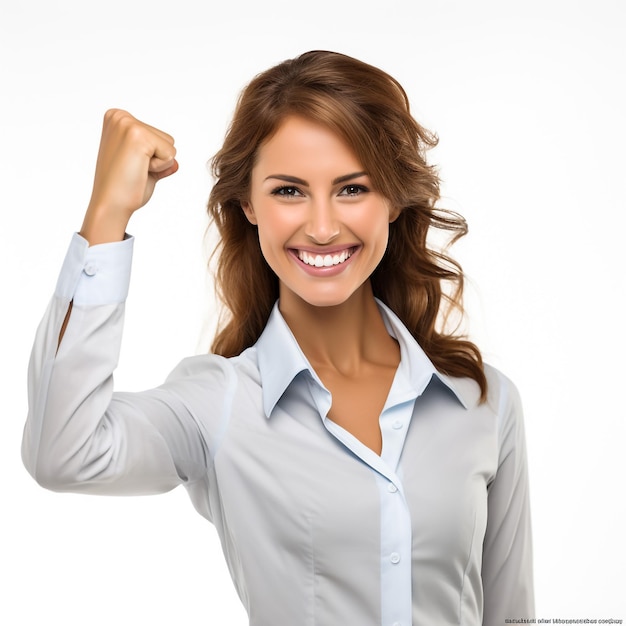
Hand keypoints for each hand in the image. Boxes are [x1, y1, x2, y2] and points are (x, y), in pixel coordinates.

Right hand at [80, 109, 177, 243]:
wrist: (111, 205)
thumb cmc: (123, 189)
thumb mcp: (143, 169)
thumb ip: (158, 161)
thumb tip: (176, 163)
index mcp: (117, 119)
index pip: (157, 136)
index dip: (151, 157)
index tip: (130, 165)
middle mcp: (120, 117)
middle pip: (166, 138)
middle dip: (156, 159)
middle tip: (133, 169)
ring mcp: (128, 124)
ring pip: (170, 144)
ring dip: (159, 164)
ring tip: (135, 169)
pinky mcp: (138, 136)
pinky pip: (170, 153)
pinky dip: (160, 167)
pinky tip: (140, 170)